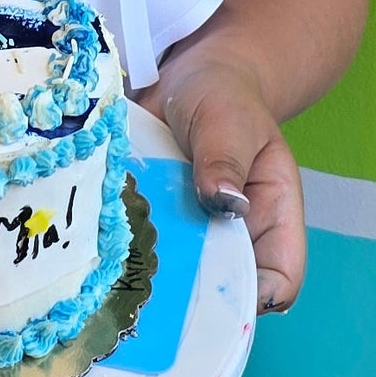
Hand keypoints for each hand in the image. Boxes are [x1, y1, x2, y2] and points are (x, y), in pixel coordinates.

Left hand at [140, 60, 305, 313]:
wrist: (190, 78)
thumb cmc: (225, 98)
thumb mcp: (231, 121)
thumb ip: (225, 158)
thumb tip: (222, 201)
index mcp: (272, 218)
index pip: (278, 279)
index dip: (254, 298)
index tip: (212, 292)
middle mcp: (235, 237)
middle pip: (222, 290)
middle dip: (191, 297)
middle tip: (151, 285)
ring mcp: (192, 235)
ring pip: (177, 278)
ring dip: (149, 276)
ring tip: (118, 266)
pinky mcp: (154, 225)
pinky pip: (140, 251)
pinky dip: (121, 252)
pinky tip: (96, 245)